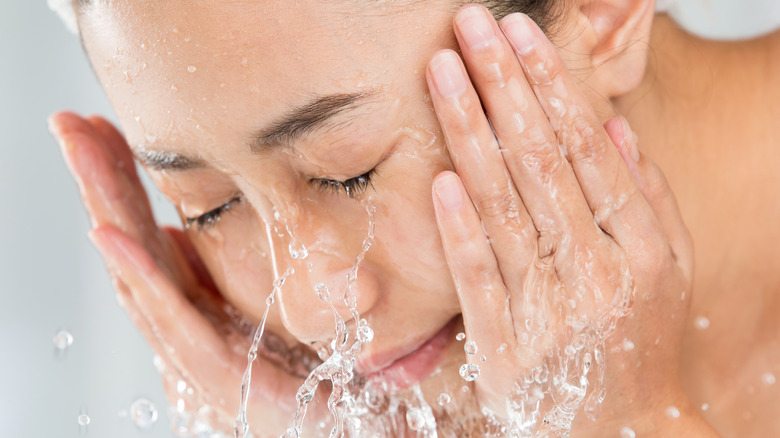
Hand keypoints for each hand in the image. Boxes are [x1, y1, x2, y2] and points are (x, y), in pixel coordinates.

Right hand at [48, 113, 323, 436]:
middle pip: (135, 246)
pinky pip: (175, 322)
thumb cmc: (317, 369)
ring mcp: (198, 351)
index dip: (124, 180)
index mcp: (199, 303)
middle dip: (101, 181)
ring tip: (83, 155)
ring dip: (109, 210)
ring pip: (142, 275)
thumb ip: (219, 273)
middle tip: (69, 123)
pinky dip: (141, 277)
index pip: (151, 231)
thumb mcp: (269, 302)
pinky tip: (111, 234)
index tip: (100, 126)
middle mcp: (189, 324)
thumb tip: (175, 232)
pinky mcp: (221, 376)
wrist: (355, 425)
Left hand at [427, 5, 716, 435]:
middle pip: (539, 162)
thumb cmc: (642, 340)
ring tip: (444, 71)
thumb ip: (644, 197)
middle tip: (471, 25)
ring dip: (470, 133)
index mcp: (640, 246)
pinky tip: (440, 178)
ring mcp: (550, 310)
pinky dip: (460, 229)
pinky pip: (481, 280)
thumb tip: (610, 126)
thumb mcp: (668, 270)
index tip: (520, 35)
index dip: (550, 87)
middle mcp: (597, 271)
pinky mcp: (508, 348)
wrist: (631, 435)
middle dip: (502, 86)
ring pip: (504, 207)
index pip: (585, 149)